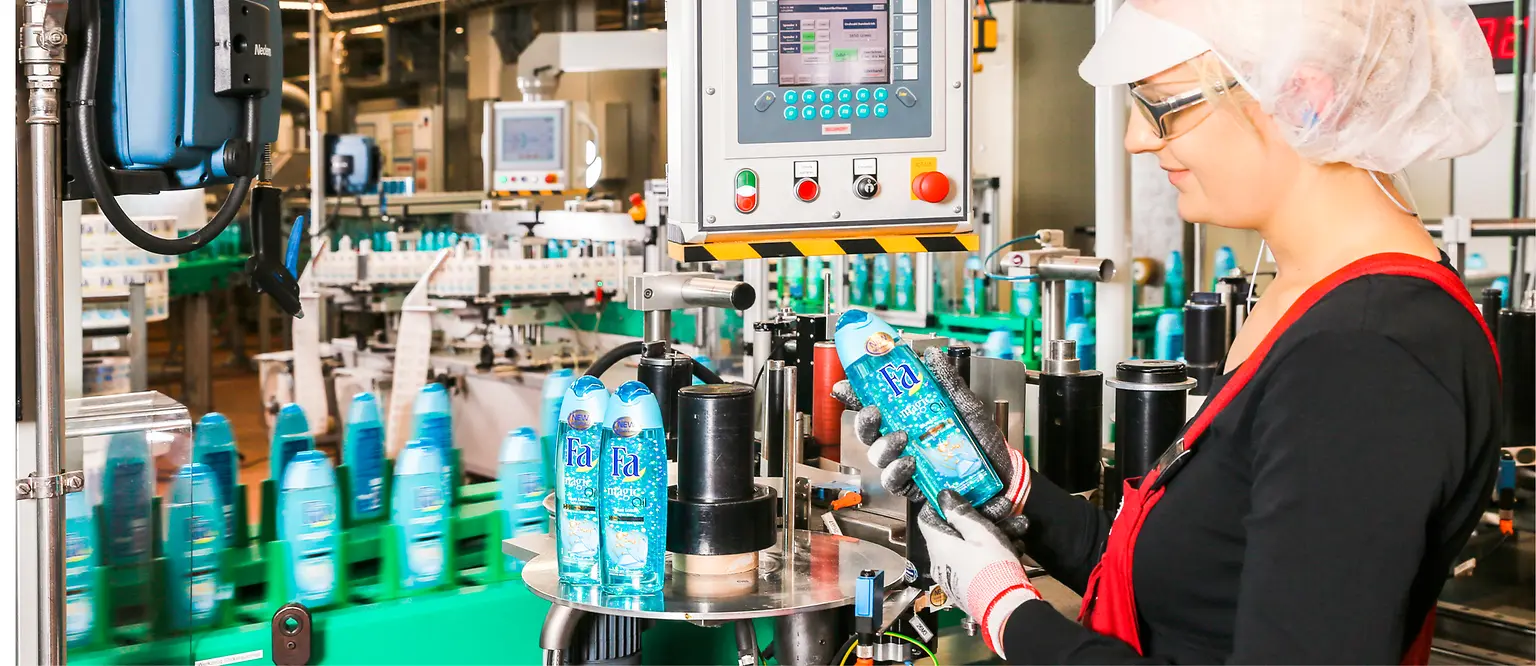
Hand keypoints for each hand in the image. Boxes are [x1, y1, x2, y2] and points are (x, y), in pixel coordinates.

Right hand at [832, 346, 1031, 536]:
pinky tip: (909, 463)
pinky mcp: (915, 488)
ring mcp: (908, 465)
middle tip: (874, 412)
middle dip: (865, 421)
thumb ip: (948, 383)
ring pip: (878, 456)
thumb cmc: (986, 447)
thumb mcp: (969, 408)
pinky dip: (898, 472)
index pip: (878, 405)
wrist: (1004, 482)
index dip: (857, 396)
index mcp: (913, 419)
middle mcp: (906, 441)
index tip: (845, 386)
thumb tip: (932, 356)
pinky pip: (894, 482)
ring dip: (884, 446)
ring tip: (901, 438)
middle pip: (870, 432)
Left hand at [922, 490, 1039, 656]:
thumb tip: (942, 496)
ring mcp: (954, 576)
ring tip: (1018, 525)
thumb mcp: (979, 532)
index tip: (960, 495)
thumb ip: (960, 513)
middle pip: (954, 532)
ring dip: (993, 533)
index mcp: (937, 546)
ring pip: (971, 546)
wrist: (1005, 608)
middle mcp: (941, 562)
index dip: (941, 504)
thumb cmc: (990, 565)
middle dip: (979, 517)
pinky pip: (977, 562)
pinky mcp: (969, 587)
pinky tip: (1017, 544)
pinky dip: (993, 551)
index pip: (927, 518)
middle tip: (1001, 508)